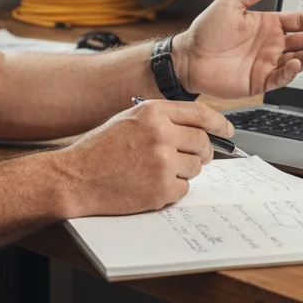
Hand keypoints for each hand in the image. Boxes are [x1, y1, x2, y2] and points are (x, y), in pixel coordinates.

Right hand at [56, 100, 232, 216]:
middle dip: (201, 153)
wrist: (76, 177)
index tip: (227, 131)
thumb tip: (196, 128)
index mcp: (153, 112)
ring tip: (155, 172)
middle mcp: (161, 134)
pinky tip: (149, 185)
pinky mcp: (161, 188)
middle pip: (202, 143)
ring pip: (195, 168)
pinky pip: (184, 189)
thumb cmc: (100, 149)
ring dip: (182, 172)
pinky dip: (172, 190)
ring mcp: (162, 162)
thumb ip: (162, 119)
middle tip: (192, 158)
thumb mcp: (129, 119)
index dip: (218, 123)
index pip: (199, 114)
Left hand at [174, 0, 302, 98]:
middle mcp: (272, 45)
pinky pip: (279, 77)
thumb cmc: (206, 31)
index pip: (299, 21)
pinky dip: (290, 71)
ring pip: (297, 60)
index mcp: (268, 25)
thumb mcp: (231, 3)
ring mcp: (267, 64)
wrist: (187, 58)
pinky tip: (296, 62)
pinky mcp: (259, 81)